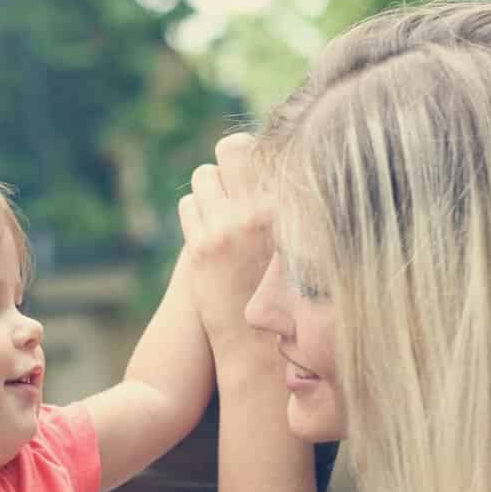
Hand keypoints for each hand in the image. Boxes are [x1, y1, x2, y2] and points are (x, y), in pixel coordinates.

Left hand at [178, 133, 273, 345]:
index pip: (266, 150)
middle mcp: (261, 212)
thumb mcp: (302, 240)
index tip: (254, 168)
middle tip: (233, 182)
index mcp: (292, 208)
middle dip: (230, 158)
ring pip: (203, 175)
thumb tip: (267, 164)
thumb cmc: (290, 290)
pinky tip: (209, 234)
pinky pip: (188, 204)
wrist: (262, 343)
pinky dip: (196, 214)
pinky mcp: (202, 247)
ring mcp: (228, 229)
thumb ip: (284, 204)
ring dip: (209, 188)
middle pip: (232, 148)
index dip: (257, 153)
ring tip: (222, 212)